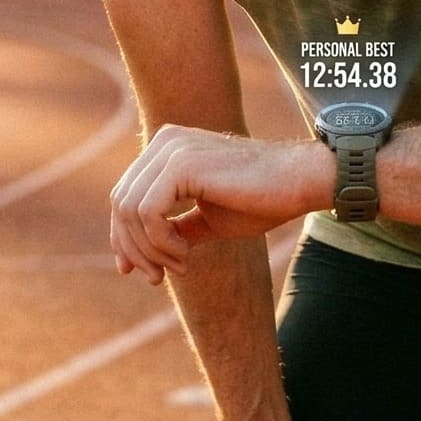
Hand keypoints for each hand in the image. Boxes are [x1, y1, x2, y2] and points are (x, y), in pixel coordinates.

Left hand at [108, 125, 328, 283]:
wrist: (299, 182)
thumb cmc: (261, 200)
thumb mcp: (206, 219)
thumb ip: (174, 228)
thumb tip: (140, 254)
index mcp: (166, 149)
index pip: (125, 196)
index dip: (124, 238)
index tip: (134, 271)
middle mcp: (163, 142)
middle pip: (121, 203)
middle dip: (133, 248)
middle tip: (157, 277)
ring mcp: (171, 149)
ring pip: (131, 211)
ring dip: (150, 250)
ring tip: (181, 265)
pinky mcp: (181, 164)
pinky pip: (149, 213)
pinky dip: (161, 242)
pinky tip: (186, 255)